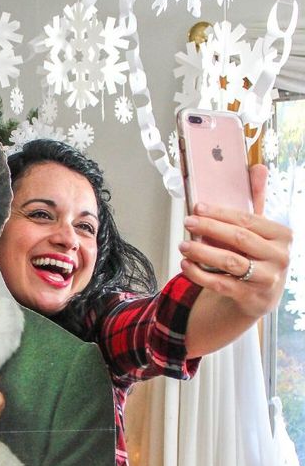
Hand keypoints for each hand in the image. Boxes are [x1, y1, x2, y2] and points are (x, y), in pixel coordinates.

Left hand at [180, 164, 290, 322]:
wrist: (261, 296)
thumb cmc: (257, 256)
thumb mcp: (260, 231)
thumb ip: (257, 201)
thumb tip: (258, 167)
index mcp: (282, 235)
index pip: (248, 220)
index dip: (220, 213)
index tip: (197, 207)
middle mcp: (279, 257)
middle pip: (238, 239)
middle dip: (209, 229)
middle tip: (187, 222)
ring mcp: (267, 279)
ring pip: (229, 262)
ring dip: (202, 253)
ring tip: (183, 245)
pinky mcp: (251, 298)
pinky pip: (221, 284)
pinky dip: (200, 275)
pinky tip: (186, 266)